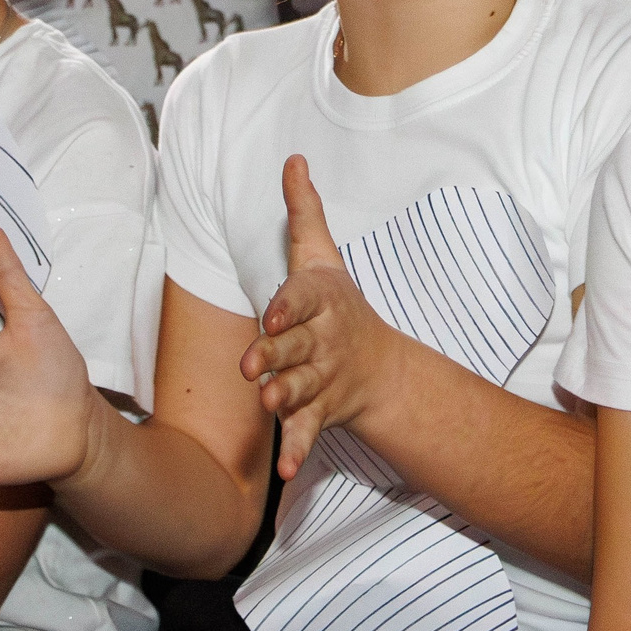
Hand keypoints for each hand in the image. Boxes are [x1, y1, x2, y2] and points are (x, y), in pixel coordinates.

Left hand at [242, 157, 416, 478]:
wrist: (378, 368)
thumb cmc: (338, 306)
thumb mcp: (321, 256)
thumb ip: (304, 211)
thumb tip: (293, 159)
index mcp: (321, 301)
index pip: (303, 299)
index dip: (288, 308)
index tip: (271, 316)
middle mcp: (323, 341)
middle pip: (297, 347)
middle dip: (276, 357)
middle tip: (253, 367)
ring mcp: (322, 379)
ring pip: (300, 390)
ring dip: (285, 399)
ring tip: (267, 405)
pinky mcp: (319, 412)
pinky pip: (307, 433)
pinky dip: (296, 452)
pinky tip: (284, 472)